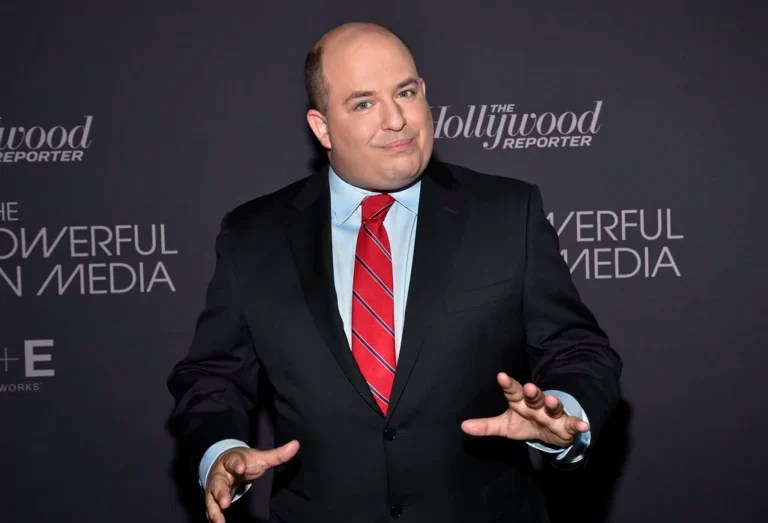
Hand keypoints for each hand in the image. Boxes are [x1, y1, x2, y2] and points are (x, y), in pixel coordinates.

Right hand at [205, 440, 299, 522]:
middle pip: (218, 483)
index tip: (242, 467)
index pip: (234, 461)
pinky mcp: (213, 500)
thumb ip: (277, 454)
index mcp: (231, 461)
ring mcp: (214, 489)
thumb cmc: (244, 462)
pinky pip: (211, 510)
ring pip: (211, 500)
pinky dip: (213, 517)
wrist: (224, 464)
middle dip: (221, 493)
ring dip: (215, 511)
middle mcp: (220, 475)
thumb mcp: (260, 458)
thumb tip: (296, 445)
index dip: (237, 464)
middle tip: (226, 502)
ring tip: (219, 522)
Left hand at [461, 372, 587, 446]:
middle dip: (532, 392)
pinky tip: (584, 425)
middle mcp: (537, 406)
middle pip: (534, 397)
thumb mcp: (505, 426)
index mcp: (521, 403)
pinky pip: (573, 424)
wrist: (551, 433)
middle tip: (528, 387)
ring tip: (552, 400)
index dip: (508, 384)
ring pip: (554, 407)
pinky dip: (578, 424)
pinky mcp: (567, 425)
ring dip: (553, 403)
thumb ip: (486, 426)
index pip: (513, 392)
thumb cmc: (526, 424)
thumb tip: (463, 427)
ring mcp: (553, 414)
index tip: (501, 376)